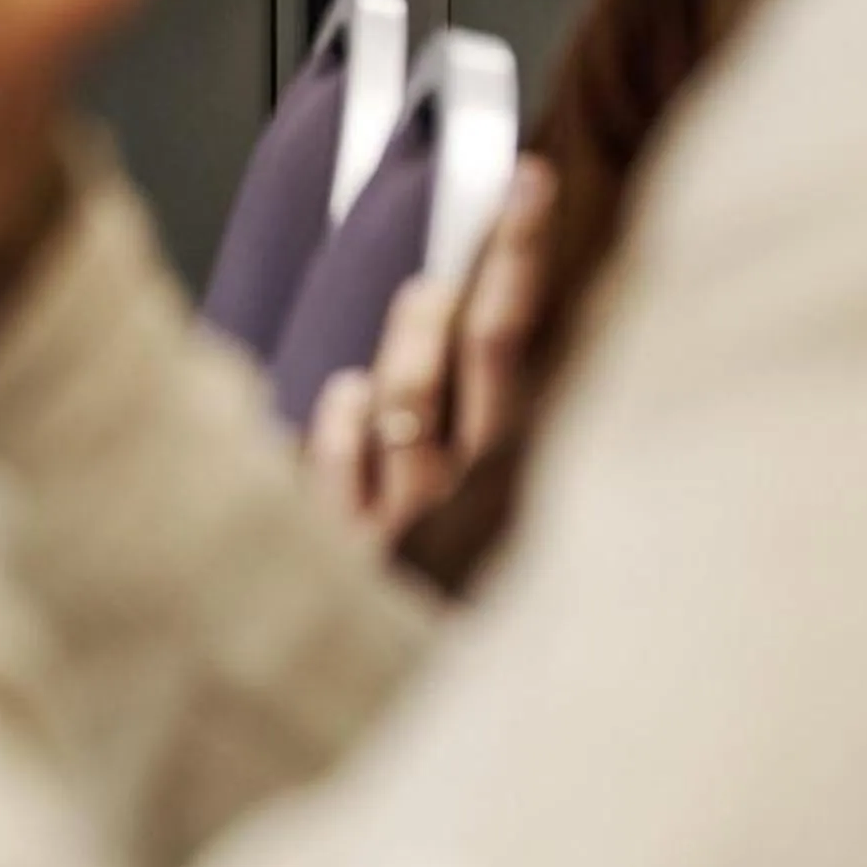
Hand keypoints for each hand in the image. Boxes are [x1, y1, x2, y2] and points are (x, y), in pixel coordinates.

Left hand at [307, 157, 556, 544]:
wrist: (374, 679)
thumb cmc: (416, 562)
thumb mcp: (451, 479)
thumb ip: (452, 397)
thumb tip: (442, 295)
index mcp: (501, 465)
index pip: (520, 342)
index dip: (521, 260)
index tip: (526, 186)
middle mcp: (468, 491)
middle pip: (486, 353)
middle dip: (496, 264)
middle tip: (512, 195)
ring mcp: (412, 517)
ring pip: (411, 395)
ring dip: (414, 334)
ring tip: (424, 294)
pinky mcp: (350, 546)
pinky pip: (339, 455)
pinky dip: (339, 418)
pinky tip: (343, 395)